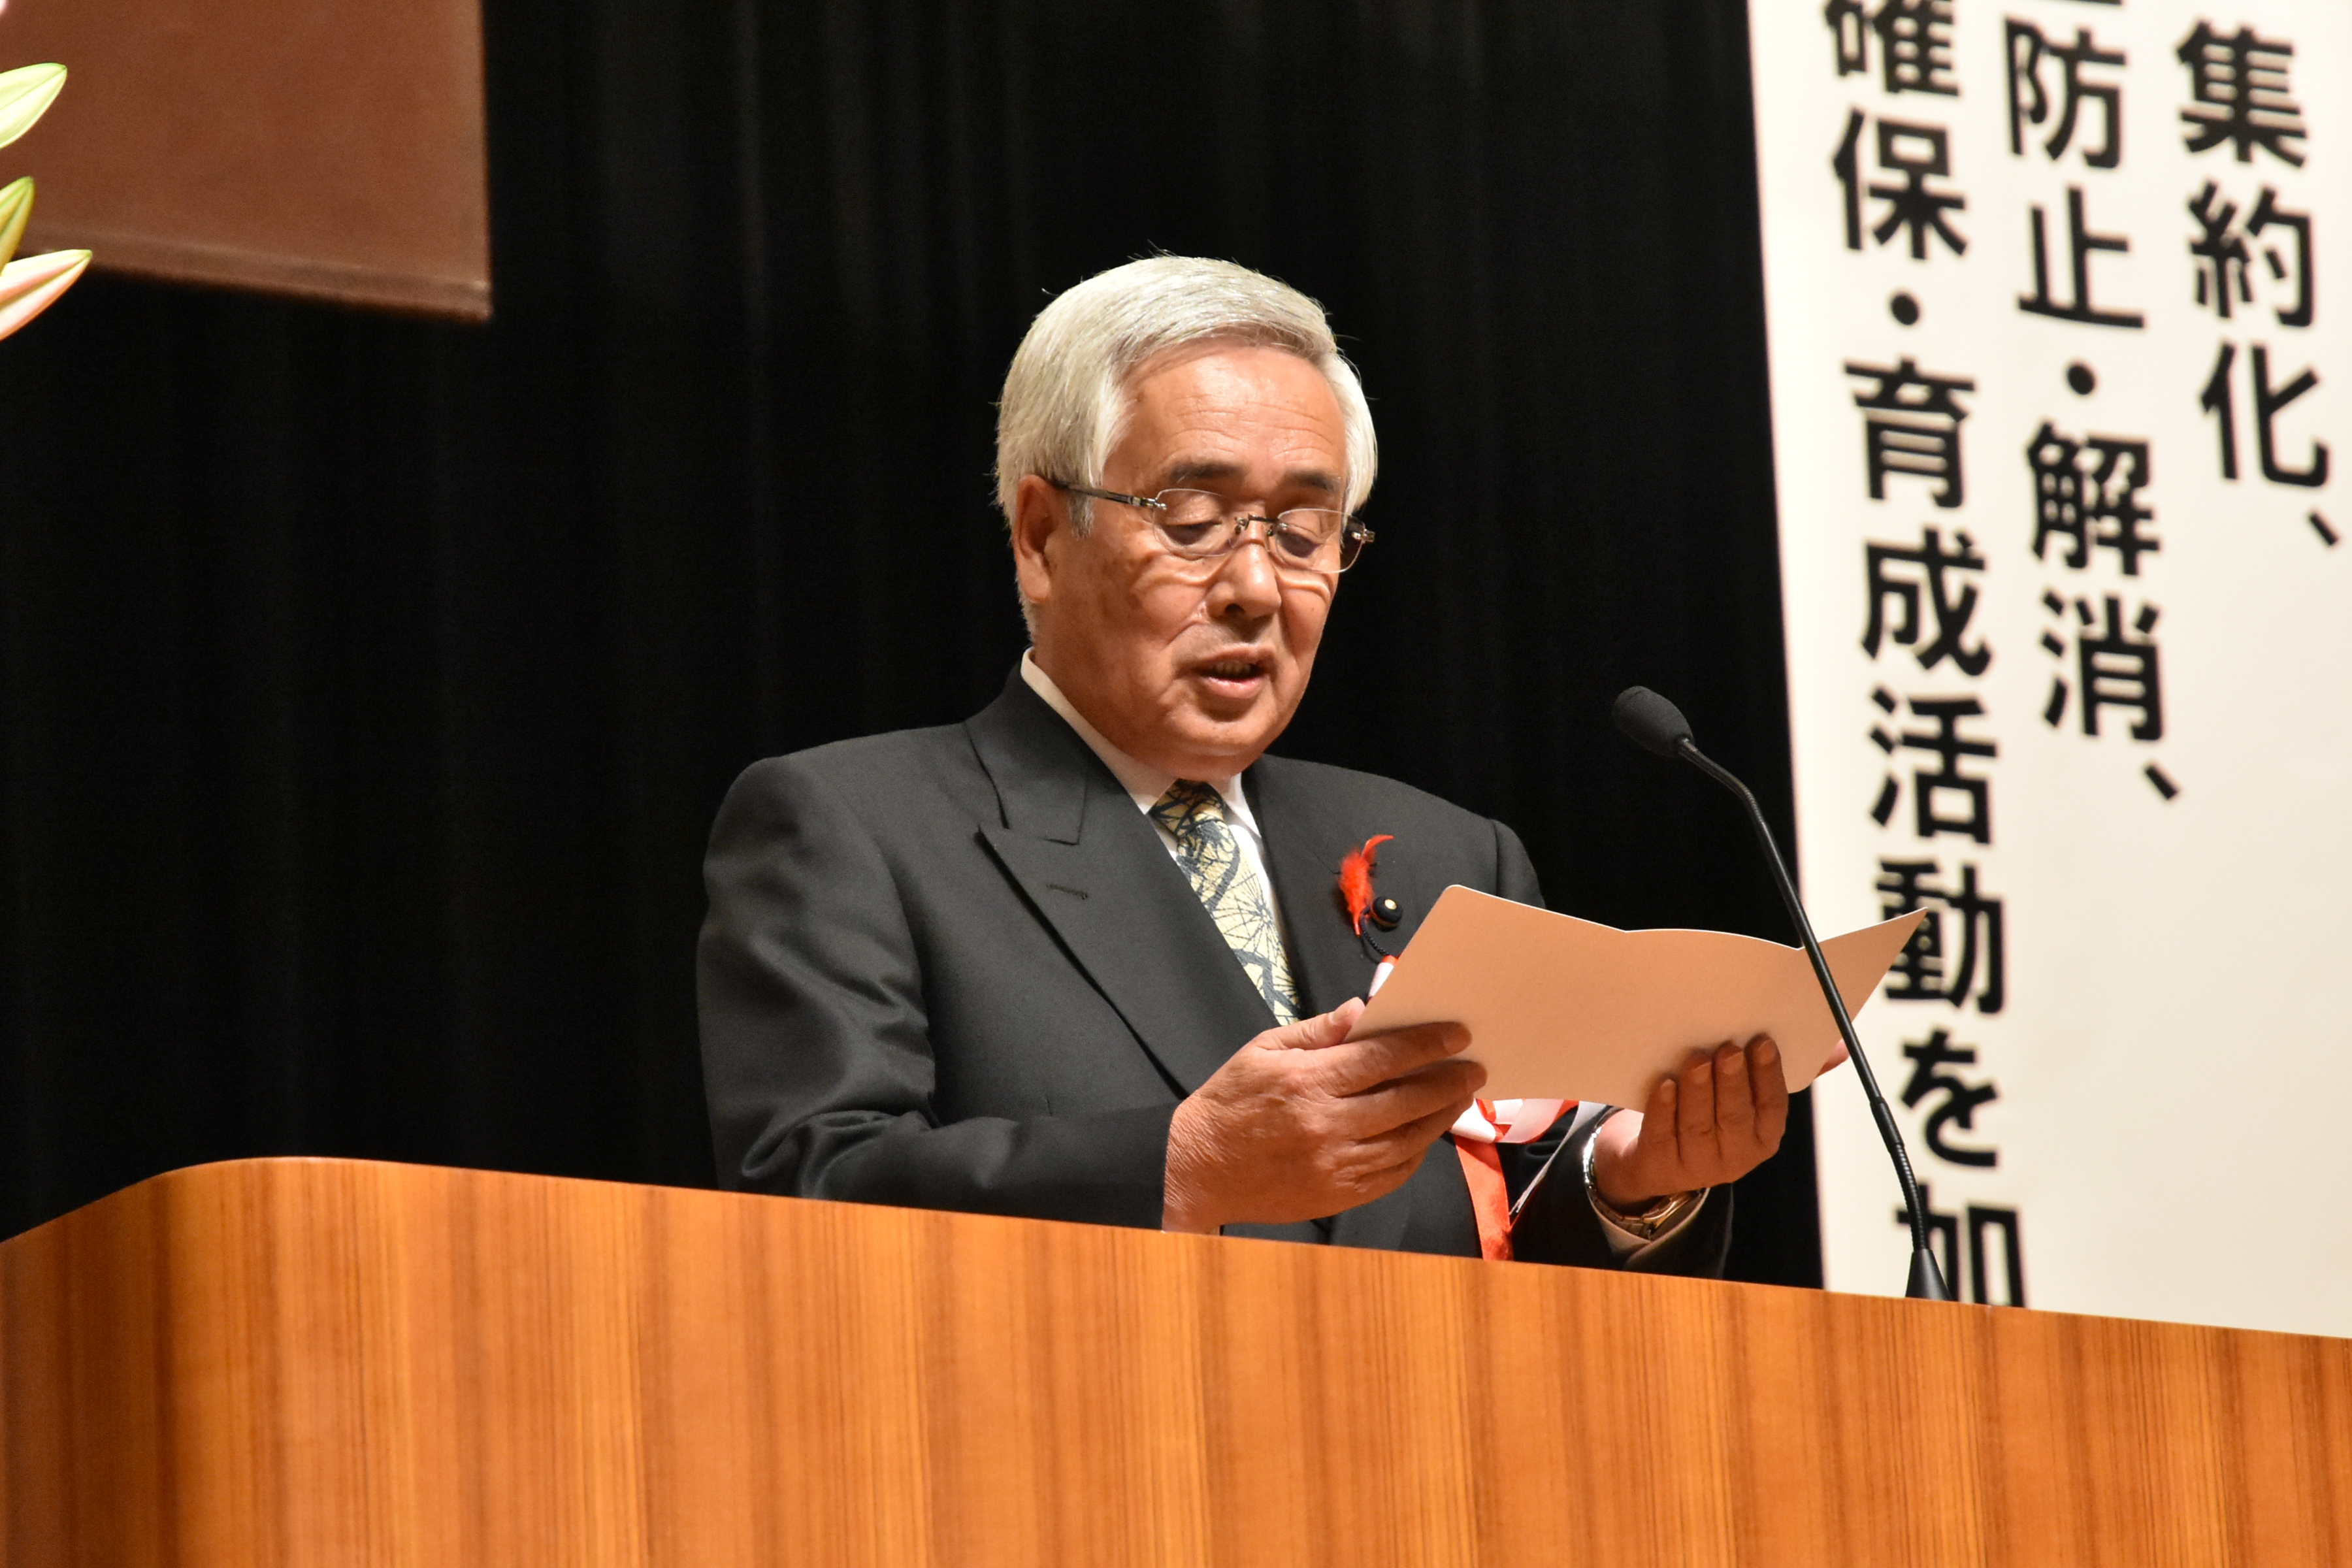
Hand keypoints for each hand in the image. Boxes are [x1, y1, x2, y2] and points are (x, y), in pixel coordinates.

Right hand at [1162, 998, 1481, 1232]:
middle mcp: (1327, 1125)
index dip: (1427, 1044)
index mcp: (1308, 1082)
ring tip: (1459, 1097)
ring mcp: (1335, 1165)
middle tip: (1473, 1067)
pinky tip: (1425, 1135)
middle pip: (1407, 1100)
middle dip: (1447, 1081)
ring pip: (1407, 1140)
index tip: (1457, 1034)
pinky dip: (1415, 1153)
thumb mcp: (1262, 1051)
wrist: (1196, 1171)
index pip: (1384, 1058)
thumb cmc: (1228, 1104)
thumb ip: (1317, 1032)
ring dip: (1440, 1117)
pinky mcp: (1337, 1196)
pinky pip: (1392, 1173)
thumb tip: (1363, 1011)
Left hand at [1590, 1035, 1788, 1209]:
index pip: (1772, 1106)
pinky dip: (1663, 1109)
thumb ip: (1782, 1072)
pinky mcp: (1661, 1165)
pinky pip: (1662, 1136)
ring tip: (1697, 1059)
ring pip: (1698, 1125)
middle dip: (1733, 1081)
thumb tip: (1838, 1048)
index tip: (1762, 1042)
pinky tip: (1664, 1084)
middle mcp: (1734, 1156)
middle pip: (1734, 1117)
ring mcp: (1697, 1165)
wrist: (1660, 1162)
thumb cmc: (1712, 1118)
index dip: (1768, 1074)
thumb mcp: (1749, 1101)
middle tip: (1729, 1048)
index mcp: (1763, 1137)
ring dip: (1698, 1091)